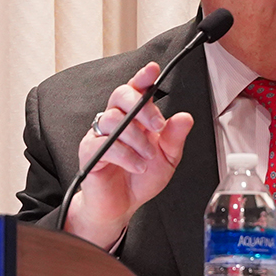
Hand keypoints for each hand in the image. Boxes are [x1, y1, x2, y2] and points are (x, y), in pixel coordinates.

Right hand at [64, 62, 194, 248]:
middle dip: (142, 107)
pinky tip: (137, 165)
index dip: (142, 77)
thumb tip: (185, 117)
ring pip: (114, 119)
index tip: (152, 70)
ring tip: (147, 157)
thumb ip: (175, 138)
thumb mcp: (167, 159)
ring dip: (137, 138)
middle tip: (157, 127)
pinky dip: (127, 156)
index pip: (136, 89)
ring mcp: (100, 134)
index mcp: (135, 118)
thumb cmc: (140, 179)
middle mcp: (116, 121)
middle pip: (121, 94)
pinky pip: (105, 144)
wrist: (121, 206)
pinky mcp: (89, 151)